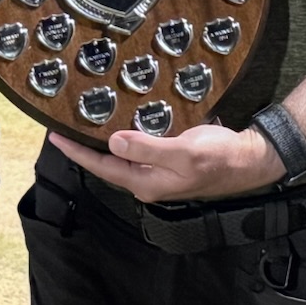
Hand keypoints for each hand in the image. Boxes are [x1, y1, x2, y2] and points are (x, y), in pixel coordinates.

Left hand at [49, 123, 285, 202]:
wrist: (250, 159)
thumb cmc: (218, 158)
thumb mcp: (182, 153)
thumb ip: (147, 149)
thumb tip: (112, 142)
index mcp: (146, 183)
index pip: (103, 167)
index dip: (77, 153)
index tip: (55, 136)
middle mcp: (148, 181)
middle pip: (108, 164)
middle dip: (85, 148)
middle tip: (64, 126)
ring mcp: (160, 172)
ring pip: (123, 156)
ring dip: (103, 141)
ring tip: (84, 123)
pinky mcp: (170, 159)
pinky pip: (139, 148)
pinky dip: (125, 135)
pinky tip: (120, 121)